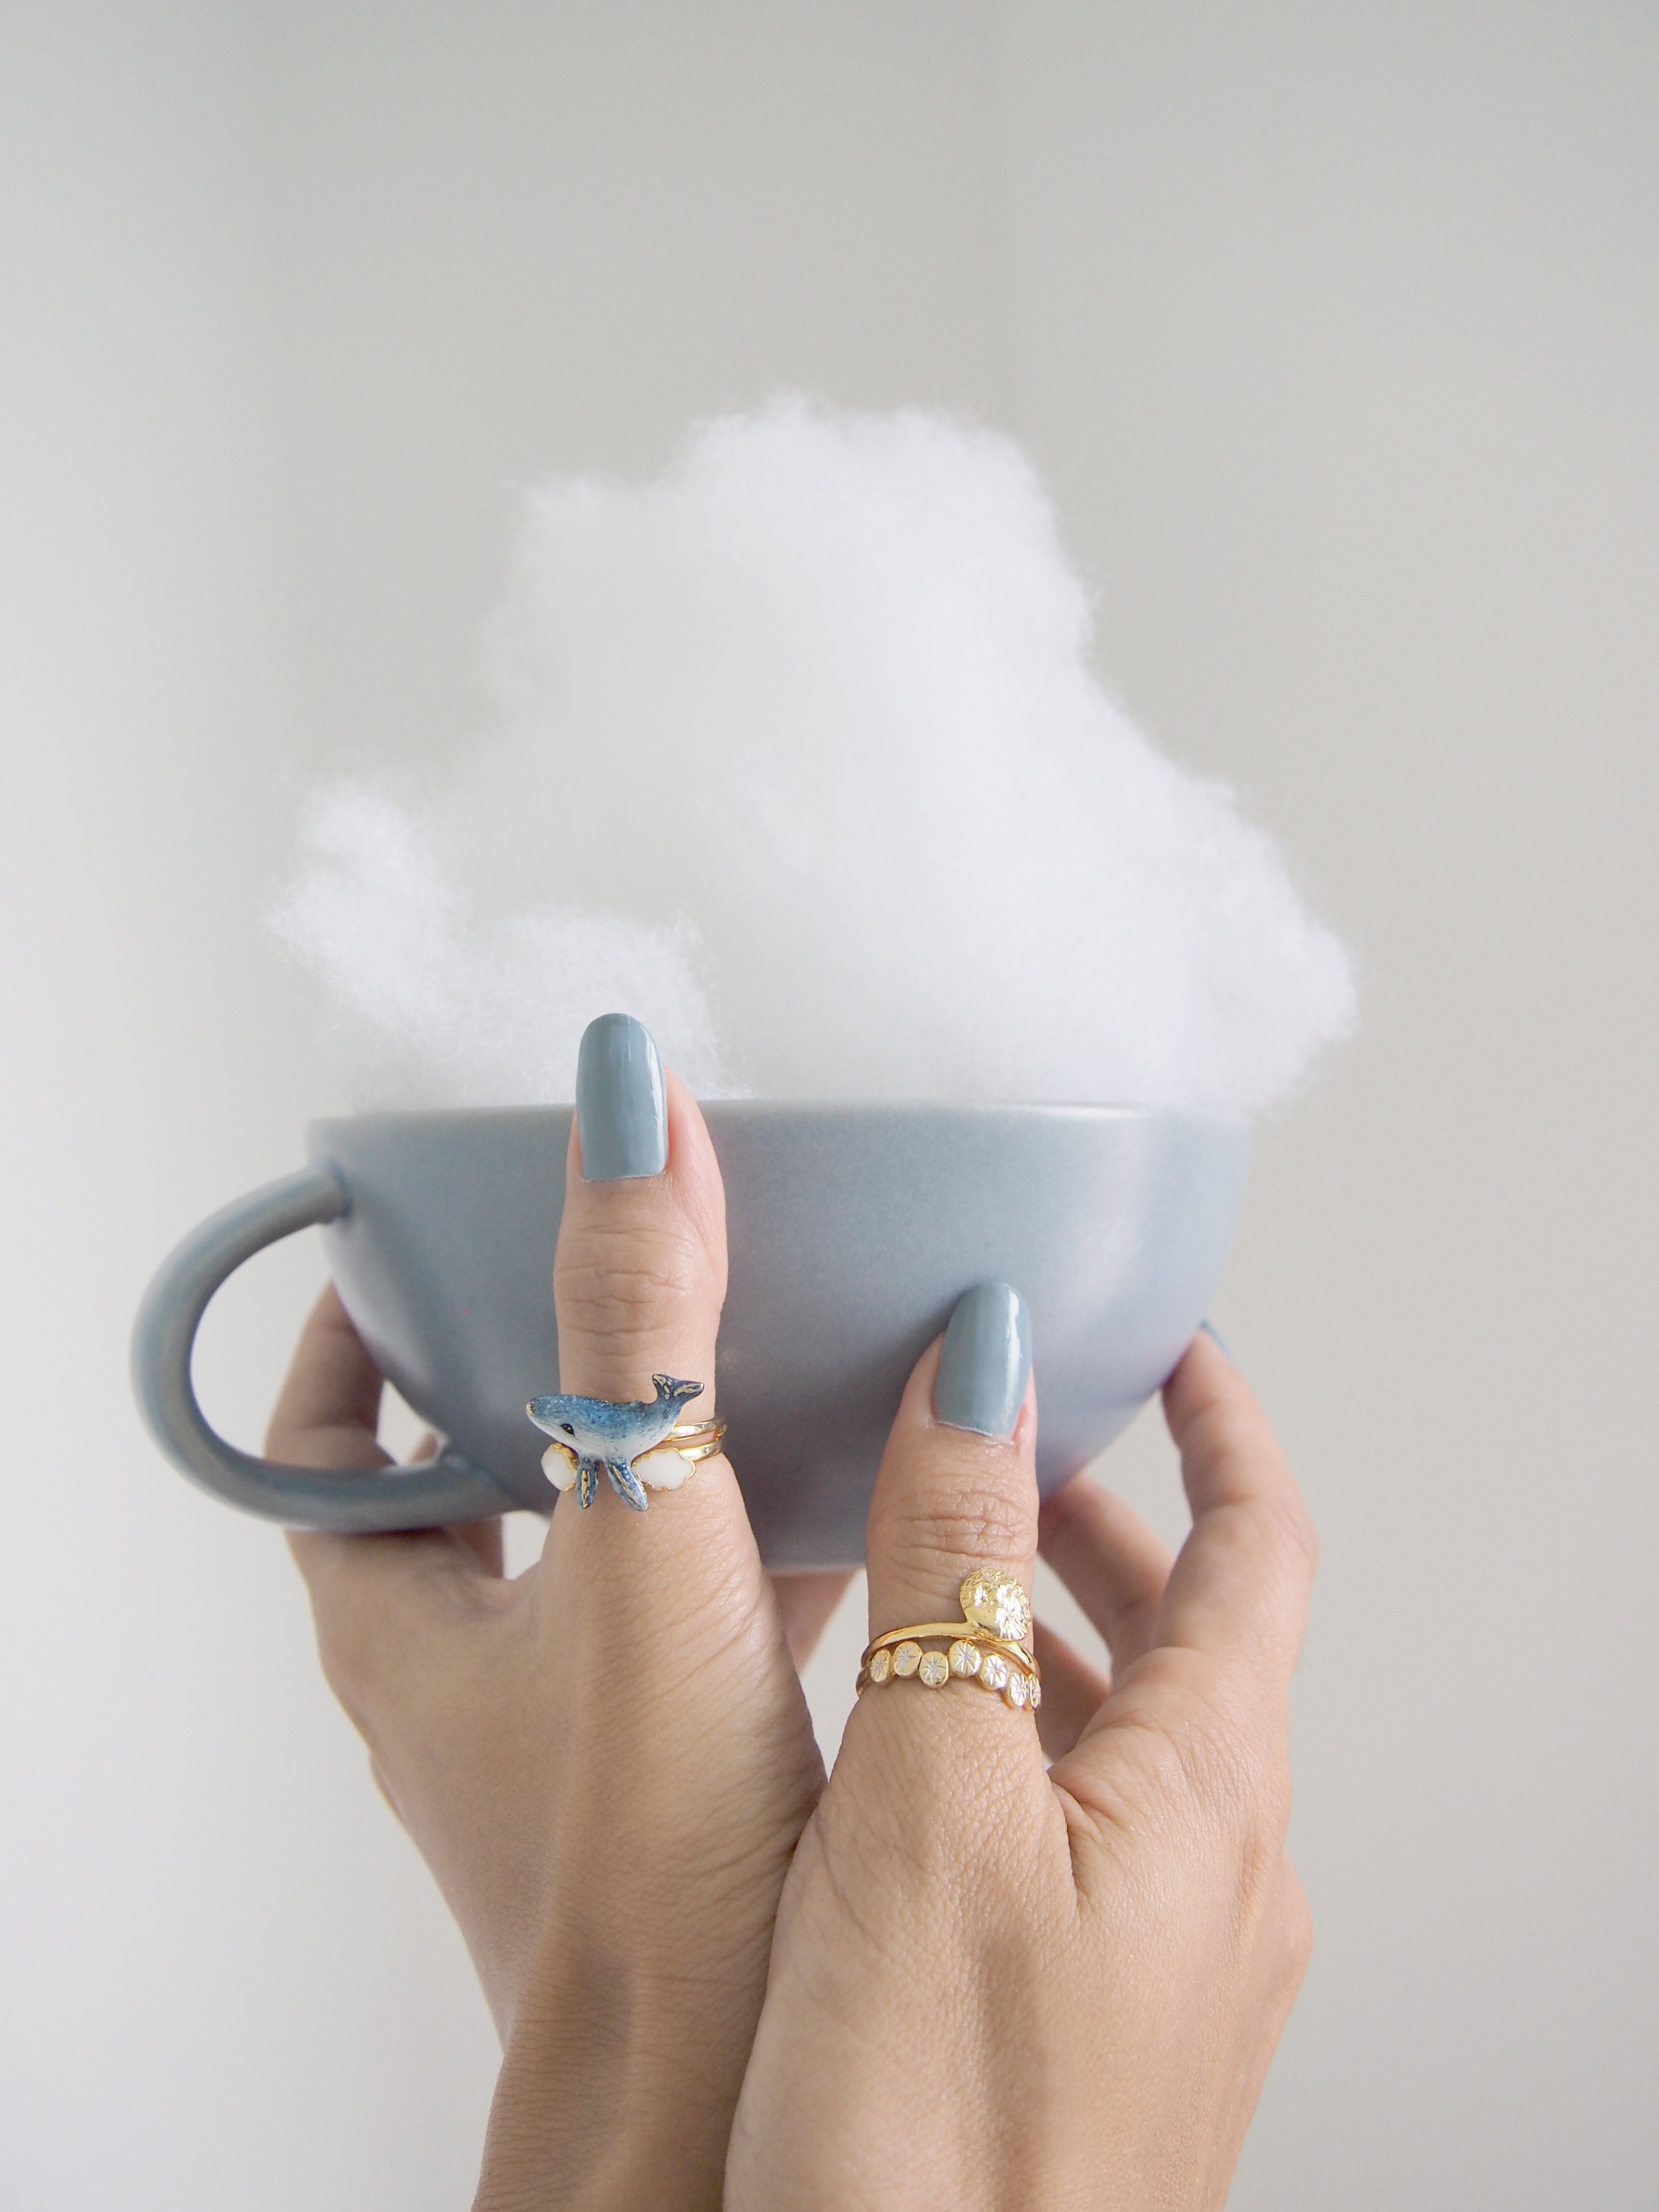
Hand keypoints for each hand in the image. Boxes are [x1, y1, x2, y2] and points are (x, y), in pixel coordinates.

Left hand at [269, 1040, 847, 2210]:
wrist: (716, 2100)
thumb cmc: (646, 1862)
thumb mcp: (644, 1544)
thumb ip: (643, 1323)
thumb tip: (624, 1103)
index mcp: (401, 1620)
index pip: (322, 1441)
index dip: (357, 1327)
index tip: (420, 1231)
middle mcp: (470, 1671)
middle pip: (466, 1472)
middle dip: (534, 1356)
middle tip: (610, 1254)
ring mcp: (574, 1720)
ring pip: (600, 1537)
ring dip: (664, 1444)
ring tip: (741, 1335)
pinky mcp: (677, 1763)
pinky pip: (707, 1611)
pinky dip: (763, 1536)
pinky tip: (866, 1485)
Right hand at [726, 1319, 1315, 2210]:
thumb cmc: (931, 2142)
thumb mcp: (927, 1806)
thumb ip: (951, 1574)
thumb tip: (990, 1363)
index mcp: (1204, 1793)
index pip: (1259, 1546)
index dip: (1220, 1423)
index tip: (1171, 1338)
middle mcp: (1217, 1871)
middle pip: (1193, 1638)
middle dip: (1100, 1518)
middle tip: (998, 1441)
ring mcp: (1167, 1959)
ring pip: (1129, 1738)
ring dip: (1045, 1630)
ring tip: (927, 1580)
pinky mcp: (1104, 2028)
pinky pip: (1086, 1832)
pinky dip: (1014, 1744)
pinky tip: (909, 1770)